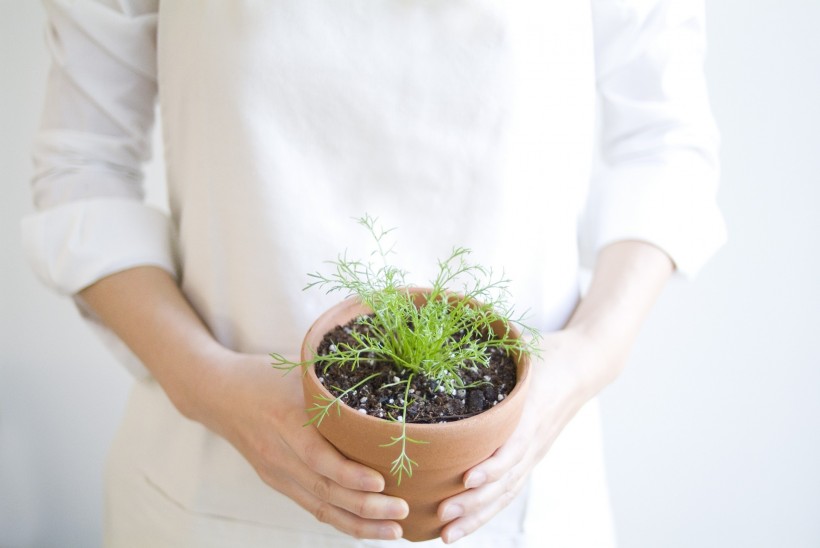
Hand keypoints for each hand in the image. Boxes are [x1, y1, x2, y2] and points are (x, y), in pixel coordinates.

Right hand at [199, 351, 409, 539]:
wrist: (217, 394)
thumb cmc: (265, 376)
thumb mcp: (299, 372)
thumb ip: (334, 382)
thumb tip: (387, 378)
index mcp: (285, 420)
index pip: (318, 457)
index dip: (350, 474)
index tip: (381, 482)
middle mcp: (279, 453)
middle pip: (324, 490)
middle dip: (365, 507)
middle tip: (402, 511)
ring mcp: (276, 472)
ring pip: (319, 507)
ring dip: (358, 524)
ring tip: (393, 530)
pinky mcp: (276, 481)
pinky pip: (311, 507)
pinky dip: (341, 520)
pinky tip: (368, 527)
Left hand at [436, 329, 604, 543]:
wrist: (585, 364)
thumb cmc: (547, 354)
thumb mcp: (522, 347)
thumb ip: (491, 347)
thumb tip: (442, 339)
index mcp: (531, 411)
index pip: (513, 446)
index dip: (491, 465)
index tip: (466, 478)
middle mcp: (533, 439)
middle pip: (505, 479)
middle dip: (473, 501)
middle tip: (441, 514)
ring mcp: (534, 452)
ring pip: (506, 492)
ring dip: (477, 515)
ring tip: (446, 533)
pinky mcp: (531, 457)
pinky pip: (510, 490)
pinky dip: (487, 510)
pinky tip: (463, 525)